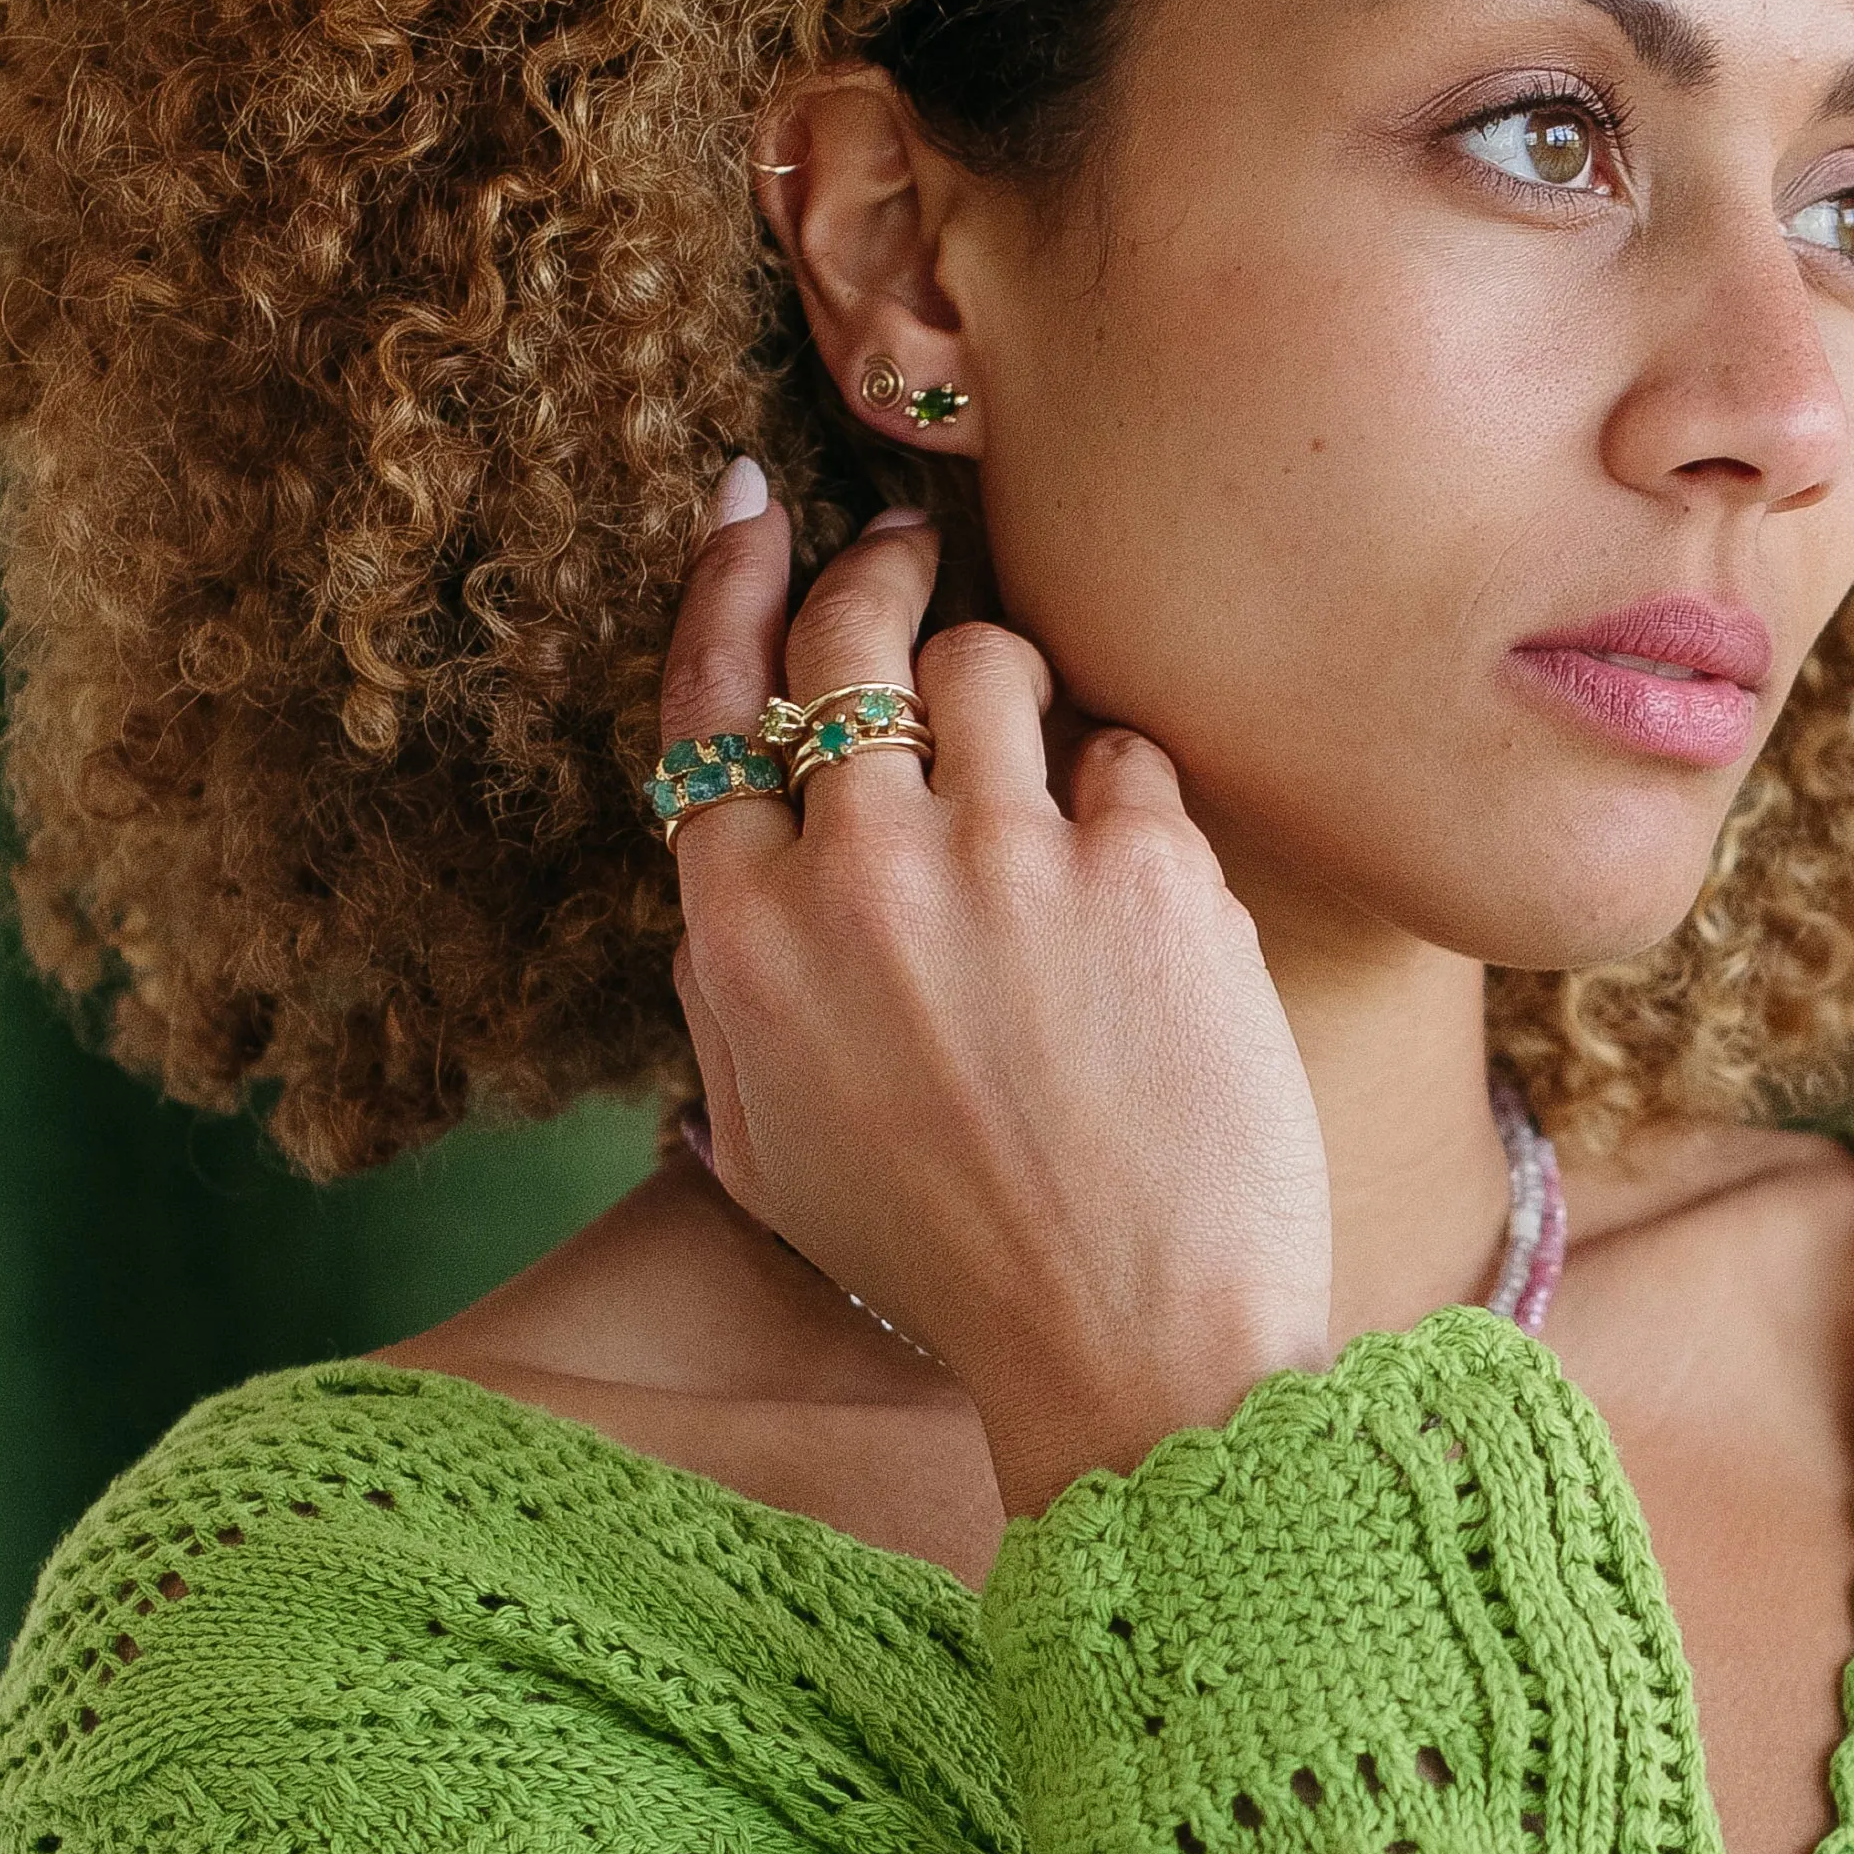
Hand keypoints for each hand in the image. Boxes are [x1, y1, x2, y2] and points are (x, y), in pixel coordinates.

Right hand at [660, 468, 1334, 1512]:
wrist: (1133, 1347)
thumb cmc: (951, 1267)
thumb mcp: (773, 1142)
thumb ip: (744, 981)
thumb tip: (751, 853)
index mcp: (743, 942)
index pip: (710, 699)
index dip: (729, 579)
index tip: (758, 506)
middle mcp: (858, 874)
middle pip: (850, 635)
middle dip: (879, 563)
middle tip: (910, 540)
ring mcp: (1004, 858)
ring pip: (997, 662)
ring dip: (1013, 684)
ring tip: (1039, 757)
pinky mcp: (1142, 867)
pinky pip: (1128, 753)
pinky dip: (1128, 801)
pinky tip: (1138, 892)